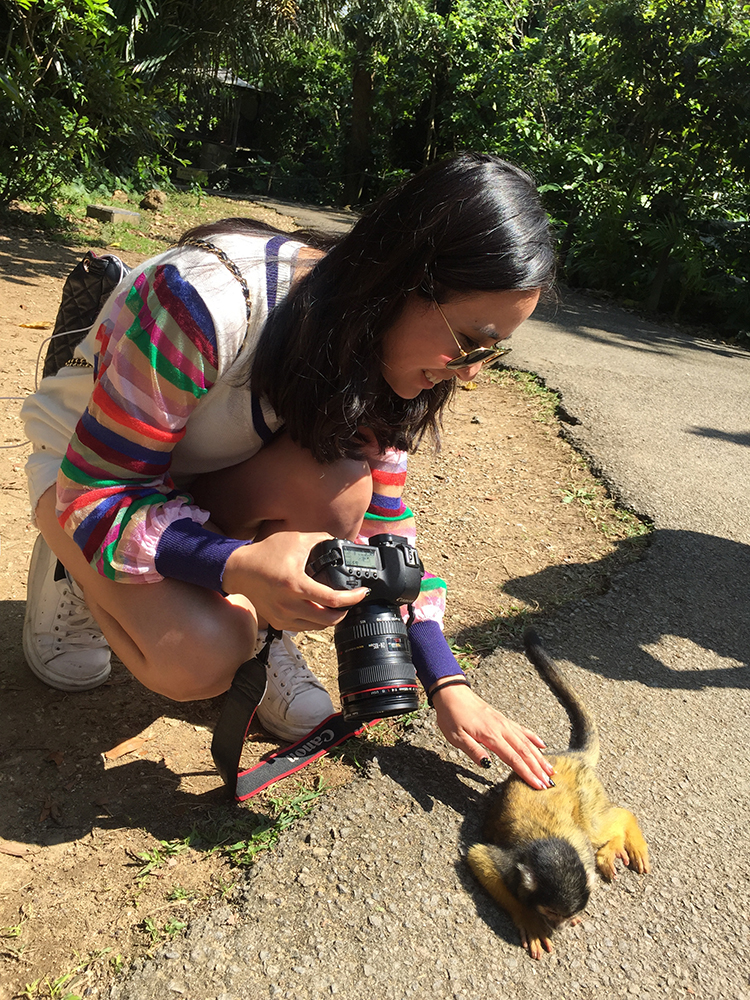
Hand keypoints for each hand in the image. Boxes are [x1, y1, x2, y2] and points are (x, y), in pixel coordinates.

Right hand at [222, 531, 368, 630]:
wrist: (239, 570)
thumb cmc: (265, 554)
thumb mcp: (296, 540)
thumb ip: (321, 539)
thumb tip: (341, 543)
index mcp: (296, 585)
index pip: (333, 599)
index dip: (353, 598)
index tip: (362, 592)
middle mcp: (289, 605)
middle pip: (329, 620)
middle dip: (345, 611)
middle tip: (351, 601)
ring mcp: (283, 617)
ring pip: (318, 627)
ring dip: (332, 618)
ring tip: (338, 605)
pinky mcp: (279, 623)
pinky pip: (305, 627)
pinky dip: (316, 621)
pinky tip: (320, 610)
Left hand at [430, 678, 553, 789]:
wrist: (452, 694)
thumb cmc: (452, 716)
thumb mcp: (456, 737)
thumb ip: (473, 751)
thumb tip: (487, 765)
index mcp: (491, 736)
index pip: (513, 758)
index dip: (527, 773)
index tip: (538, 785)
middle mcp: (502, 729)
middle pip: (524, 751)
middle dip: (538, 769)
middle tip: (549, 783)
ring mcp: (504, 723)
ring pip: (526, 742)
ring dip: (539, 757)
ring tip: (551, 770)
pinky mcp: (503, 719)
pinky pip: (522, 730)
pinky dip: (534, 738)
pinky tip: (542, 745)